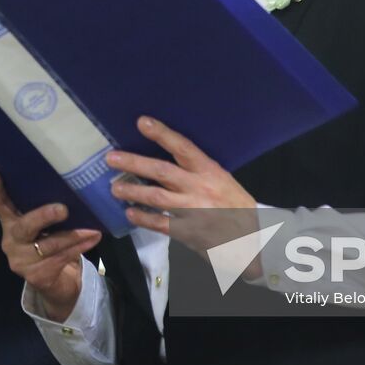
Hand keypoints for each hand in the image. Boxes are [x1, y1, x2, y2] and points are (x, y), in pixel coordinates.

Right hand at [0, 169, 101, 320]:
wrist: (52, 281)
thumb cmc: (47, 239)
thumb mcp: (41, 224)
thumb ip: (42, 207)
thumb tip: (69, 181)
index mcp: (9, 222)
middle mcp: (10, 240)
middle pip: (24, 227)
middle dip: (43, 217)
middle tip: (63, 209)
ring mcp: (20, 260)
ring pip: (48, 246)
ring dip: (73, 236)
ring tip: (91, 229)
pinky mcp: (35, 275)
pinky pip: (60, 259)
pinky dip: (79, 248)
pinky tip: (92, 240)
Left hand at [106, 116, 256, 253]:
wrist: (253, 241)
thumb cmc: (238, 208)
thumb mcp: (225, 181)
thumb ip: (200, 171)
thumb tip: (173, 158)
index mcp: (210, 171)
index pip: (183, 147)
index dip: (162, 134)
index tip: (142, 122)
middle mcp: (199, 187)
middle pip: (161, 171)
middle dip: (134, 163)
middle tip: (111, 158)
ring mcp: (192, 210)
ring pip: (156, 197)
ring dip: (132, 191)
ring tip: (115, 189)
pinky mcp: (187, 232)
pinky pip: (159, 223)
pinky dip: (143, 217)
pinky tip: (131, 213)